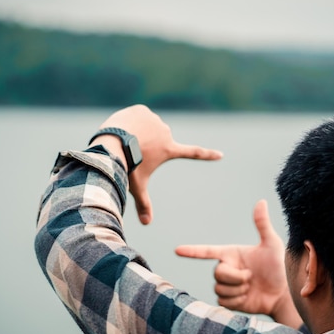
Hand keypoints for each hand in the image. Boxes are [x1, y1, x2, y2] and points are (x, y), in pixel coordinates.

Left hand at [95, 104, 222, 224]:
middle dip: (145, 145)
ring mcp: (155, 120)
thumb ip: (143, 204)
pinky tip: (122, 129)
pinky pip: (135, 117)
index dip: (207, 155)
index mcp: (169, 150)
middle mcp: (166, 133)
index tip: (220, 155)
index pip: (193, 153)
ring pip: (144, 128)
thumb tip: (147, 223)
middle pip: (155, 141)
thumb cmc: (127, 166)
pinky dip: (129, 122)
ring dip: (137, 133)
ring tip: (124, 141)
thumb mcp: (136, 186)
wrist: (113, 144)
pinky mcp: (142, 110)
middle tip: (131, 152)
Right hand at [176, 200, 302, 327]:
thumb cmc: (279, 266)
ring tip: (250, 287)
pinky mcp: (229, 300)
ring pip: (219, 287)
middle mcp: (226, 268)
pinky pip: (223, 300)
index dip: (192, 251)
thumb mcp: (271, 244)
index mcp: (231, 254)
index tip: (177, 250)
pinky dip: (236, 300)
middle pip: (218, 273)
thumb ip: (262, 224)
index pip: (207, 251)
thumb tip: (261, 201)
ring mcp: (227, 285)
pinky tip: (247, 298)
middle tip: (251, 277)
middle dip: (235, 277)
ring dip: (238, 290)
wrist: (282, 293)